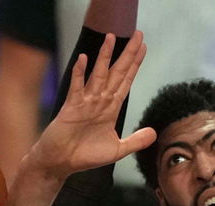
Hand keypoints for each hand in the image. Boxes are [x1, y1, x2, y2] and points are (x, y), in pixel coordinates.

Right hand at [24, 31, 155, 180]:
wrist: (60, 163)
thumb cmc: (85, 156)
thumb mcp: (116, 150)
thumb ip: (135, 141)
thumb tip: (154, 133)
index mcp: (110, 108)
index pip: (125, 81)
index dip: (134, 65)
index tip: (143, 47)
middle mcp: (99, 101)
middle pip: (116, 73)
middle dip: (127, 54)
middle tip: (137, 34)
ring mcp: (85, 103)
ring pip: (98, 75)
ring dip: (104, 56)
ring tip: (110, 37)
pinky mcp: (71, 108)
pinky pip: (76, 88)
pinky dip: (80, 73)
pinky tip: (84, 59)